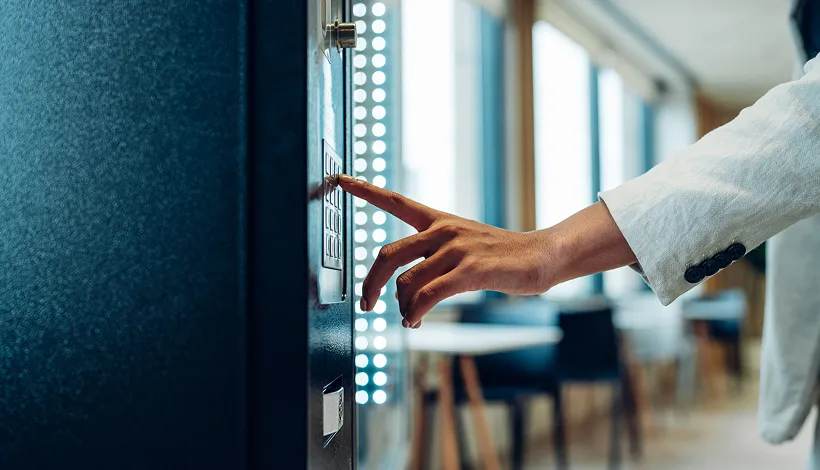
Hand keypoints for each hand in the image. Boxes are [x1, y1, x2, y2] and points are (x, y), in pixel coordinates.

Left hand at [338, 175, 556, 327]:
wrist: (539, 256)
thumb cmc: (498, 256)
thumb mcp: (462, 247)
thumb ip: (431, 262)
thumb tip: (403, 295)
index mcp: (438, 220)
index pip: (395, 201)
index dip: (366, 190)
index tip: (340, 179)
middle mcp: (443, 230)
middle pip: (388, 254)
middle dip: (371, 283)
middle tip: (367, 303)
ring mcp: (456, 249)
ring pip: (407, 282)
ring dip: (402, 307)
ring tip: (410, 319)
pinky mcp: (470, 270)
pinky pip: (429, 295)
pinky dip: (416, 313)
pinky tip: (415, 322)